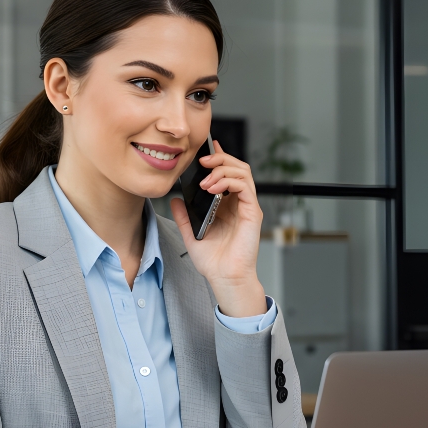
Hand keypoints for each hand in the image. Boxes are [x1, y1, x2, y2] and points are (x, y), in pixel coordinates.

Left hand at [170, 141, 266, 317]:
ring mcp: (247, 206)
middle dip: (219, 158)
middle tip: (202, 159)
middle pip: (236, 166)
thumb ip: (184, 216)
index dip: (218, 157)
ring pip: (242, 172)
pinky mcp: (252, 212)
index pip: (226, 173)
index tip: (204, 149)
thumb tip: (175, 199)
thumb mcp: (191, 234)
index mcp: (227, 204)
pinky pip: (245, 186)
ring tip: (206, 179)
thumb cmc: (213, 261)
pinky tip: (213, 188)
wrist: (225, 278)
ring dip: (222, 169)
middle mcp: (239, 202)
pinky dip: (229, 181)